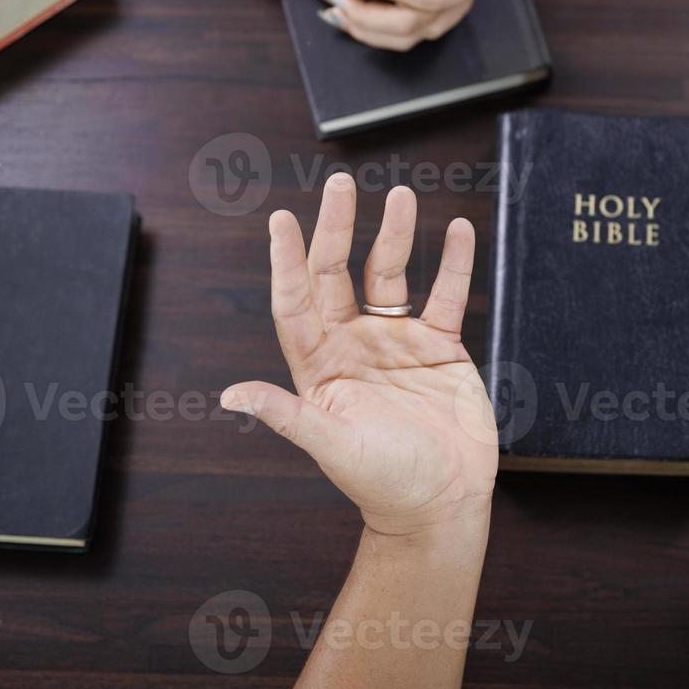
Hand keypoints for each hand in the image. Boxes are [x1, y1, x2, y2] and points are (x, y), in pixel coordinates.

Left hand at [221, 175, 497, 535]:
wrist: (442, 503)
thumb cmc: (382, 483)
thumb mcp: (332, 447)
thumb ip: (287, 415)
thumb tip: (230, 394)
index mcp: (320, 365)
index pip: (297, 301)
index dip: (288, 261)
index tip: (282, 221)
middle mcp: (354, 344)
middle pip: (341, 273)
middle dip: (340, 228)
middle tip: (343, 185)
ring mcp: (397, 341)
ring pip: (392, 275)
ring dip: (397, 234)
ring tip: (403, 196)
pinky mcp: (441, 346)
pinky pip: (445, 294)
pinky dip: (453, 262)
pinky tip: (457, 229)